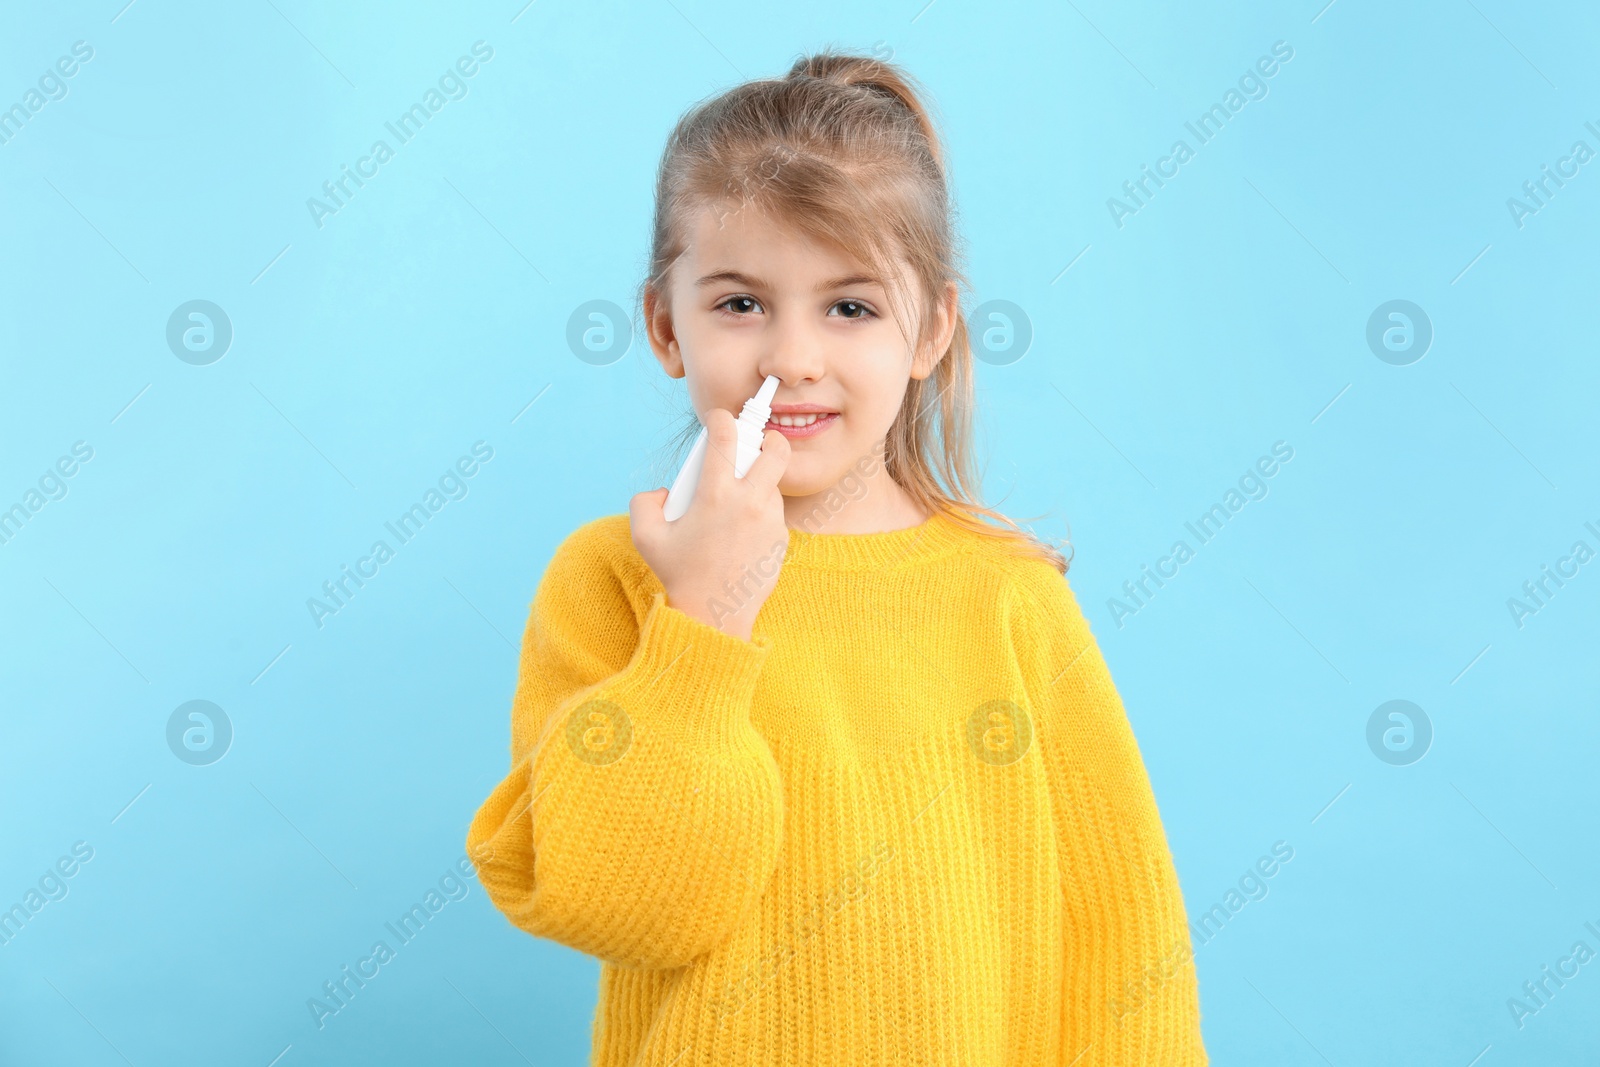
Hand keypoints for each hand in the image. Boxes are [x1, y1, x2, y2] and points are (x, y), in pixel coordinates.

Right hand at [630, 408, 791, 641]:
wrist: (713, 616)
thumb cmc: (679, 574)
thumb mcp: (645, 536)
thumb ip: (645, 501)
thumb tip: (664, 490)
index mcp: (716, 493)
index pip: (727, 435)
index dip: (723, 419)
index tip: (720, 420)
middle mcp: (749, 502)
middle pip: (776, 450)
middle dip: (769, 439)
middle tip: (757, 445)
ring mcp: (770, 520)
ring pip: (774, 484)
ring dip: (760, 483)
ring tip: (735, 503)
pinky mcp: (781, 539)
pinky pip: (774, 514)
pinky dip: (761, 513)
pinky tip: (741, 532)